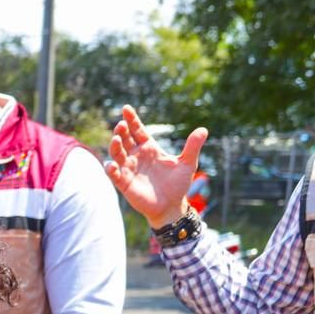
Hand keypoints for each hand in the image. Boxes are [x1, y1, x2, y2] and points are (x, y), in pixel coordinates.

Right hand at [105, 105, 206, 226]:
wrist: (173, 205)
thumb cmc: (178, 183)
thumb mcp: (188, 163)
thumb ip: (192, 147)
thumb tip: (204, 129)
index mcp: (150, 148)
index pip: (138, 130)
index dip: (132, 119)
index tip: (126, 108)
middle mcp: (137, 155)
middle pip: (125, 139)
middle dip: (122, 131)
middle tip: (122, 124)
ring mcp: (129, 168)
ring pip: (117, 154)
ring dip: (115, 146)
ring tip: (117, 139)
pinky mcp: (125, 182)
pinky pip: (114, 174)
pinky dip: (111, 169)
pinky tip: (112, 164)